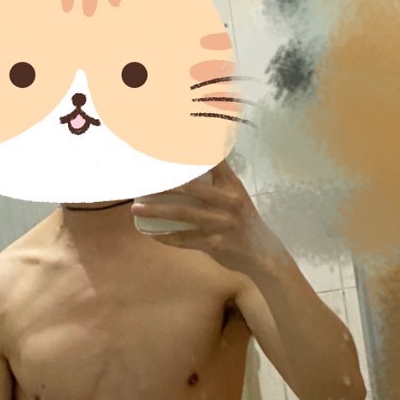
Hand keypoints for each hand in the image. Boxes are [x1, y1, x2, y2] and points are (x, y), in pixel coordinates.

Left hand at [131, 161, 283, 276]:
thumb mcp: (236, 195)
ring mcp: (222, 223)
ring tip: (136, 208)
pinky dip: (166, 237)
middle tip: (141, 180)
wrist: (263, 254)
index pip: (212, 160)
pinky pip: (185, 239)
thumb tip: (195, 160)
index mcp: (232, 185)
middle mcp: (229, 201)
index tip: (165, 146)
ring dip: (156, 211)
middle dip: (162, 182)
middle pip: (190, 186)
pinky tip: (152, 234)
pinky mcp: (216, 243)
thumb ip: (218, 179)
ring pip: (182, 214)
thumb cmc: (244, 221)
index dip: (191, 151)